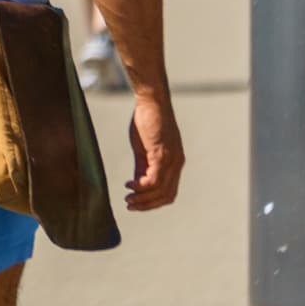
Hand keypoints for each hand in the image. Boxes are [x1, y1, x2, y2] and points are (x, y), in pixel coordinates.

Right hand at [125, 89, 184, 210]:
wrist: (151, 100)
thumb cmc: (146, 120)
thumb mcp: (143, 148)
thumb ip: (142, 167)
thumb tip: (138, 185)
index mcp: (174, 163)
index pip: (169, 192)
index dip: (153, 202)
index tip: (136, 203)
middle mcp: (177, 164)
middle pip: (167, 196)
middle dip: (148, 205)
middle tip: (129, 205)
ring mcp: (171, 159)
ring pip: (160, 190)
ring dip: (143, 199)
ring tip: (127, 199)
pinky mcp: (162, 154)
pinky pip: (154, 179)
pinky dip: (141, 186)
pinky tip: (129, 185)